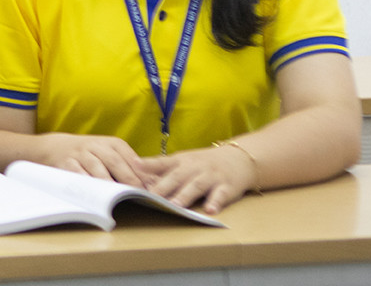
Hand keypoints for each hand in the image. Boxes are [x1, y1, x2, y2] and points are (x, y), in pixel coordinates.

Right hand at [36, 133, 151, 186]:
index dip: (142, 173)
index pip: (130, 157)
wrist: (56, 147)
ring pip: (97, 170)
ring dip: (109, 185)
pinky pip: (79, 176)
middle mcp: (96, 146)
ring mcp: (80, 154)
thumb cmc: (91, 154)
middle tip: (138, 195)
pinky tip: (96, 196)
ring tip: (119, 198)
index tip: (152, 187)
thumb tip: (153, 183)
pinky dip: (88, 186)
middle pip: (115, 162)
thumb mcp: (109, 152)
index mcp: (112, 143)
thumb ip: (128, 165)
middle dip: (128, 180)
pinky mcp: (66, 164)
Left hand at [140, 144, 257, 214]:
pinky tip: (210, 211)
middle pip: (177, 177)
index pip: (162, 162)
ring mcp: (210, 176)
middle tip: (151, 197)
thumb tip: (137, 175)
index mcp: (181, 161)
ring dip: (185, 196)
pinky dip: (215, 202)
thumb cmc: (203, 163)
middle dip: (163, 187)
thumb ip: (163, 169)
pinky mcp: (227, 186)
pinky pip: (221, 195)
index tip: (133, 164)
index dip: (148, 164)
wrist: (237, 158)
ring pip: (196, 186)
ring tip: (175, 206)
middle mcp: (194, 167)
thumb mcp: (182, 161)